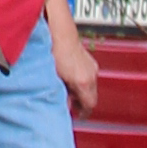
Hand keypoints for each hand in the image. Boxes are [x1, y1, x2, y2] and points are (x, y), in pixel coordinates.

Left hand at [45, 0, 101, 115]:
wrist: (59, 32)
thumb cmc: (54, 52)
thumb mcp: (55, 78)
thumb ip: (61, 94)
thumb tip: (64, 103)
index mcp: (83, 82)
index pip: (90, 105)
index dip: (83, 112)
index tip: (78, 115)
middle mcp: (91, 75)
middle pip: (92, 97)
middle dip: (82, 102)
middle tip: (70, 103)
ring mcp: (92, 67)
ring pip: (91, 86)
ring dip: (82, 90)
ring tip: (69, 89)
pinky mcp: (90, 60)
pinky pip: (90, 76)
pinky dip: (82, 80)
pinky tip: (71, 77)